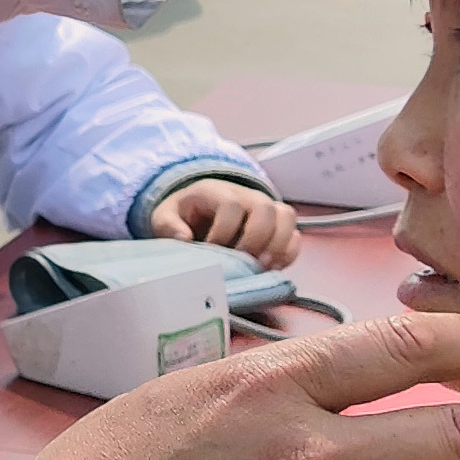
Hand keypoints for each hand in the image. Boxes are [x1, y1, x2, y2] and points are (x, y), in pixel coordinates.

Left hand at [150, 175, 301, 261]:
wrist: (199, 210)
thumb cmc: (182, 216)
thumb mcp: (164, 217)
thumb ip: (168, 226)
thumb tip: (184, 238)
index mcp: (217, 191)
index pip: (232, 205)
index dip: (224, 231)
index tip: (212, 250)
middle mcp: (247, 195)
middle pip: (265, 208)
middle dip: (256, 239)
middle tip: (243, 262)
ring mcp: (266, 209)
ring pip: (286, 217)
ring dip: (278, 245)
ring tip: (262, 267)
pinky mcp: (278, 226)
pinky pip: (295, 235)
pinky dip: (288, 253)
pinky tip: (272, 268)